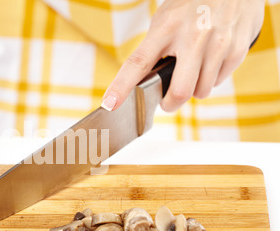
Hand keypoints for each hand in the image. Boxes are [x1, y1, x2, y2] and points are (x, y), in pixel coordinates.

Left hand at [101, 0, 264, 111]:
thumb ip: (155, 50)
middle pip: (179, 92)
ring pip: (201, 91)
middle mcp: (193, 36)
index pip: (138, 62)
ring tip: (193, 69)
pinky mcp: (237, 49)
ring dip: (193, 89)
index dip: (122, 86)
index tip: (110, 103)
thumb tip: (143, 84)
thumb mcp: (166, 20)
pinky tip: (211, 59)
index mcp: (166, 28)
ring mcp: (218, 43)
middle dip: (170, 104)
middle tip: (167, 101)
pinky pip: (219, 81)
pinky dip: (212, 78)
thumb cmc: (191, 6)